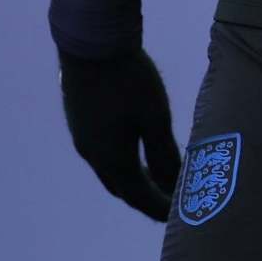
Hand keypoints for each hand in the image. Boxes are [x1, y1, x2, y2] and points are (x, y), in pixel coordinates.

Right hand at [59, 47, 181, 221]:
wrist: (91, 45)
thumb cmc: (128, 80)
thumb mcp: (155, 117)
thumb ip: (164, 153)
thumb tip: (176, 183)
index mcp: (110, 159)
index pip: (139, 196)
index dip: (160, 208)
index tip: (180, 216)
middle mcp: (92, 155)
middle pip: (122, 187)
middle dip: (147, 197)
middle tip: (171, 203)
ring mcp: (83, 138)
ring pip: (111, 170)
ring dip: (134, 179)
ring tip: (158, 179)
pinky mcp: (81, 122)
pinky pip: (105, 154)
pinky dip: (124, 162)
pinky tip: (137, 150)